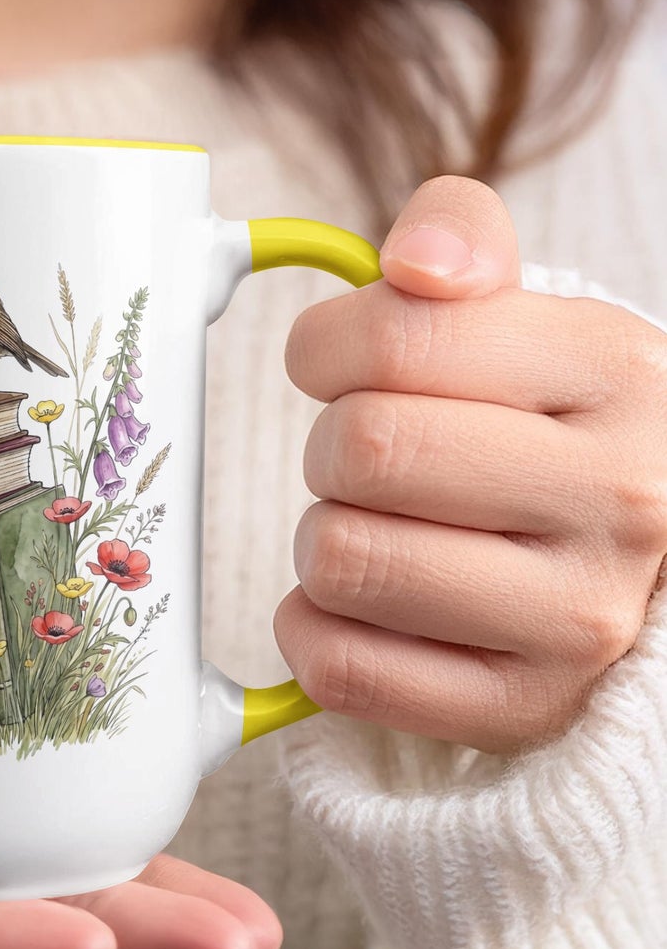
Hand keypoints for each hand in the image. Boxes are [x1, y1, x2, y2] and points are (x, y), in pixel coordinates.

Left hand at [277, 176, 666, 755]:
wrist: (635, 562)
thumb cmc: (547, 427)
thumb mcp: (528, 315)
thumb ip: (460, 240)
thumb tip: (413, 262)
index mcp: (617, 370)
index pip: (394, 339)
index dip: (324, 348)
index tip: (337, 366)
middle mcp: (621, 499)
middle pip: (360, 451)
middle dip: (329, 448)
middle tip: (365, 460)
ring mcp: (578, 620)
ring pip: (342, 560)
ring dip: (322, 540)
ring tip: (375, 530)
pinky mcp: (520, 708)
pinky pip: (341, 668)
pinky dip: (313, 630)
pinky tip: (357, 607)